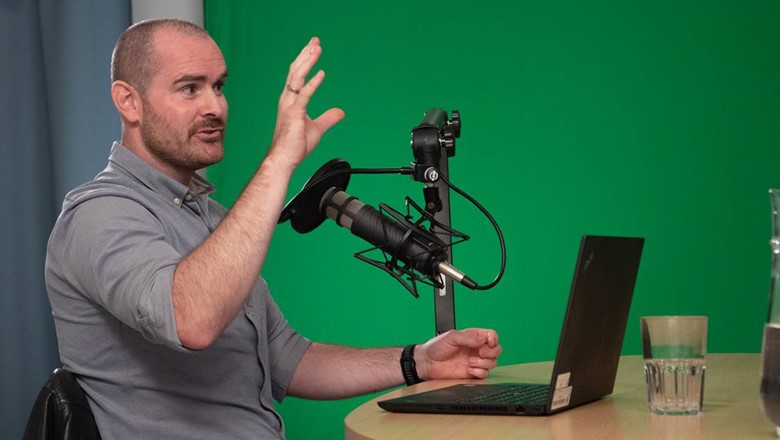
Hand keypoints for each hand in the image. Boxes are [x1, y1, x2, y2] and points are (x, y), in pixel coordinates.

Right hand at [267, 37, 344, 169]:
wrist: (283, 159)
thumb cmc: (295, 146)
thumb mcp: (318, 128)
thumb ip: (328, 118)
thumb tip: (341, 112)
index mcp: (291, 100)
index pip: (297, 74)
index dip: (305, 59)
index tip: (313, 46)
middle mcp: (288, 99)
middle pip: (296, 71)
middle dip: (306, 54)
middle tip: (315, 40)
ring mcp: (289, 106)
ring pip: (298, 78)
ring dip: (308, 62)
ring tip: (316, 48)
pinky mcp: (294, 114)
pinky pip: (304, 95)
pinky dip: (313, 83)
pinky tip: (321, 73)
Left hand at [415, 328, 501, 379]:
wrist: (427, 363)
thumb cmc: (436, 347)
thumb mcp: (452, 337)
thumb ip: (468, 337)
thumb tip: (482, 340)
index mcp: (473, 337)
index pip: (491, 335)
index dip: (493, 339)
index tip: (488, 342)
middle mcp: (476, 348)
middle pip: (496, 350)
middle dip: (491, 352)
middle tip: (480, 353)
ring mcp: (475, 361)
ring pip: (492, 363)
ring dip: (483, 363)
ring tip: (470, 361)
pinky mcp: (472, 373)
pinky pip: (484, 374)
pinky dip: (479, 372)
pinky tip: (468, 369)